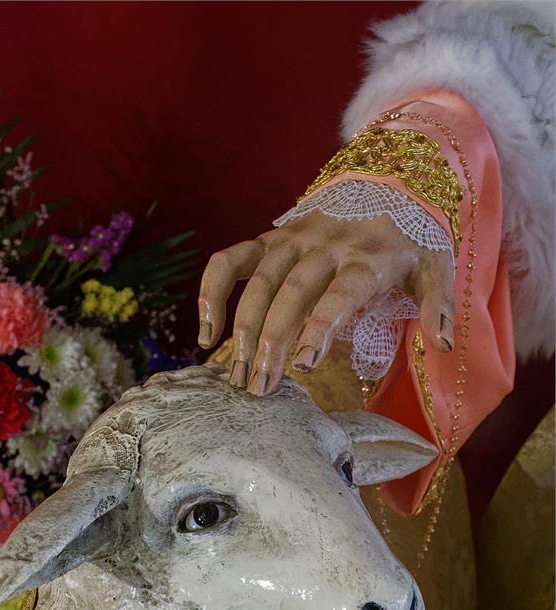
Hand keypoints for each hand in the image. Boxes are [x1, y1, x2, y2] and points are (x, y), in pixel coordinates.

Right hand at [198, 210, 454, 395]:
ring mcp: (293, 239)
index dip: (321, 327)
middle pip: (292, 293)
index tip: (304, 365)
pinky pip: (232, 260)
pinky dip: (212, 291)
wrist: (390, 180)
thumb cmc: (412, 237)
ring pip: (258, 282)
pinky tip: (206, 332)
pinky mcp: (272, 238)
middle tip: (259, 388)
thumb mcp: (436, 265)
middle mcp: (326, 245)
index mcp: (367, 257)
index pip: (341, 293)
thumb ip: (440, 304)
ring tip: (235, 372)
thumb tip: (444, 346)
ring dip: (241, 327)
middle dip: (271, 342)